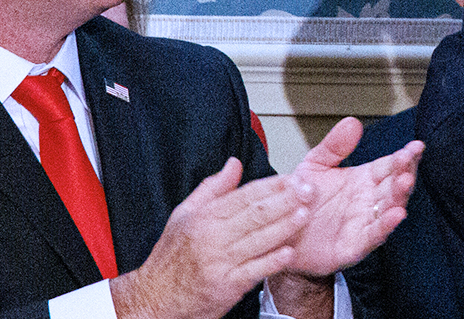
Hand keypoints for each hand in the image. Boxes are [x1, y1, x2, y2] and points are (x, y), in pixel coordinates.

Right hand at [110, 160, 304, 318]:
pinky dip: (272, 261)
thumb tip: (234, 164)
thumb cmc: (170, 259)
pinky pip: (254, 271)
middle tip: (309, 189)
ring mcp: (220, 263)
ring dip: (285, 226)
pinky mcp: (226, 287)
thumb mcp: (183, 216)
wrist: (154, 300)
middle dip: (286, 200)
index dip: (272, 185)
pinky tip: (289, 251)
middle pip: (255, 214)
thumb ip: (212, 189)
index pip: (244, 196)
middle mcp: (212, 238)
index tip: (293, 177)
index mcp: (204, 218)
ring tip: (306, 213)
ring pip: (258, 240)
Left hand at [281, 117, 421, 276]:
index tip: (415, 146)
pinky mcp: (353, 247)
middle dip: (405, 172)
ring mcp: (364, 224)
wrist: (280, 238)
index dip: (404, 156)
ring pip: (389, 209)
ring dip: (399, 197)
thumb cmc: (300, 204)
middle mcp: (368, 201)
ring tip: (405, 182)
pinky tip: (395, 215)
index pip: (390, 165)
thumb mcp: (313, 167)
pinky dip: (385, 227)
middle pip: (394, 185)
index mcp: (363, 180)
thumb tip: (352, 123)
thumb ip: (333, 146)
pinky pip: (373, 236)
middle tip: (408, 161)